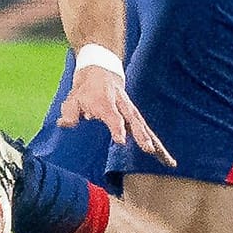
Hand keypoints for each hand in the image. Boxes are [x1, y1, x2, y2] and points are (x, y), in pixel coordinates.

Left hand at [58, 64, 176, 166]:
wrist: (101, 71)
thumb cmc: (86, 90)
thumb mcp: (73, 98)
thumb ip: (70, 112)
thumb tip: (65, 124)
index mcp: (106, 102)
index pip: (113, 116)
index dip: (117, 127)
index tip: (121, 141)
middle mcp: (122, 106)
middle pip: (134, 121)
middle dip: (142, 135)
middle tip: (150, 149)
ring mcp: (131, 111)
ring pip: (145, 128)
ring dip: (156, 144)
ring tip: (167, 161)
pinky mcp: (135, 118)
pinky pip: (147, 132)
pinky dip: (158, 145)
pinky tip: (166, 160)